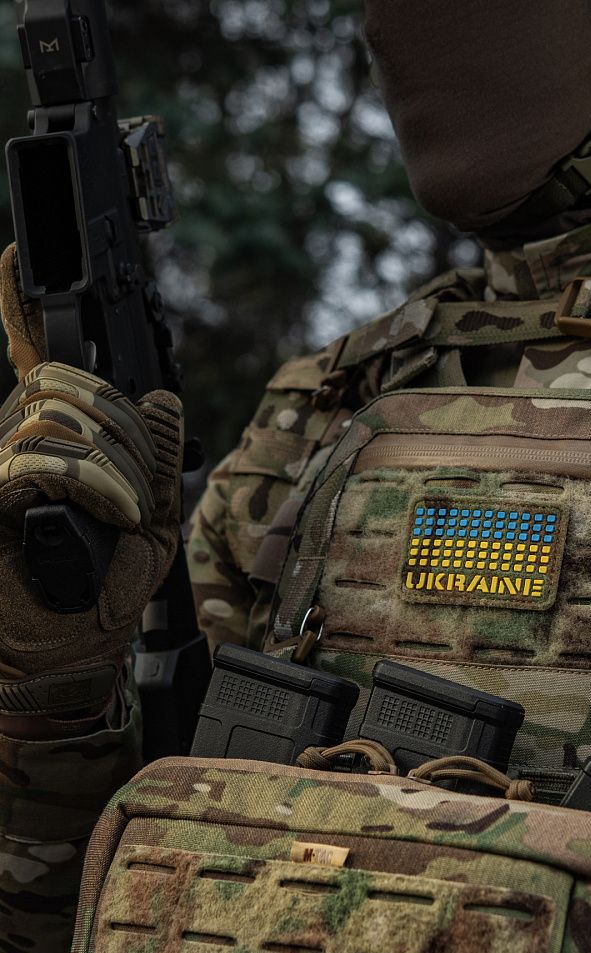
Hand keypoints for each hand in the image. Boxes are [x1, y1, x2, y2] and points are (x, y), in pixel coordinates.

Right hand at [0, 244, 182, 731]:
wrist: (71, 647)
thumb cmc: (109, 583)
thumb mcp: (155, 514)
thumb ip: (161, 456)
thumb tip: (163, 395)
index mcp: (53, 437)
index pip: (30, 359)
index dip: (18, 306)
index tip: (17, 255)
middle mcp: (13, 439)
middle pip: (68, 384)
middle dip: (128, 429)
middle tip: (143, 489)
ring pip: (60, 418)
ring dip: (119, 465)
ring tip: (130, 513)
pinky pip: (42, 460)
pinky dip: (97, 483)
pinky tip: (117, 515)